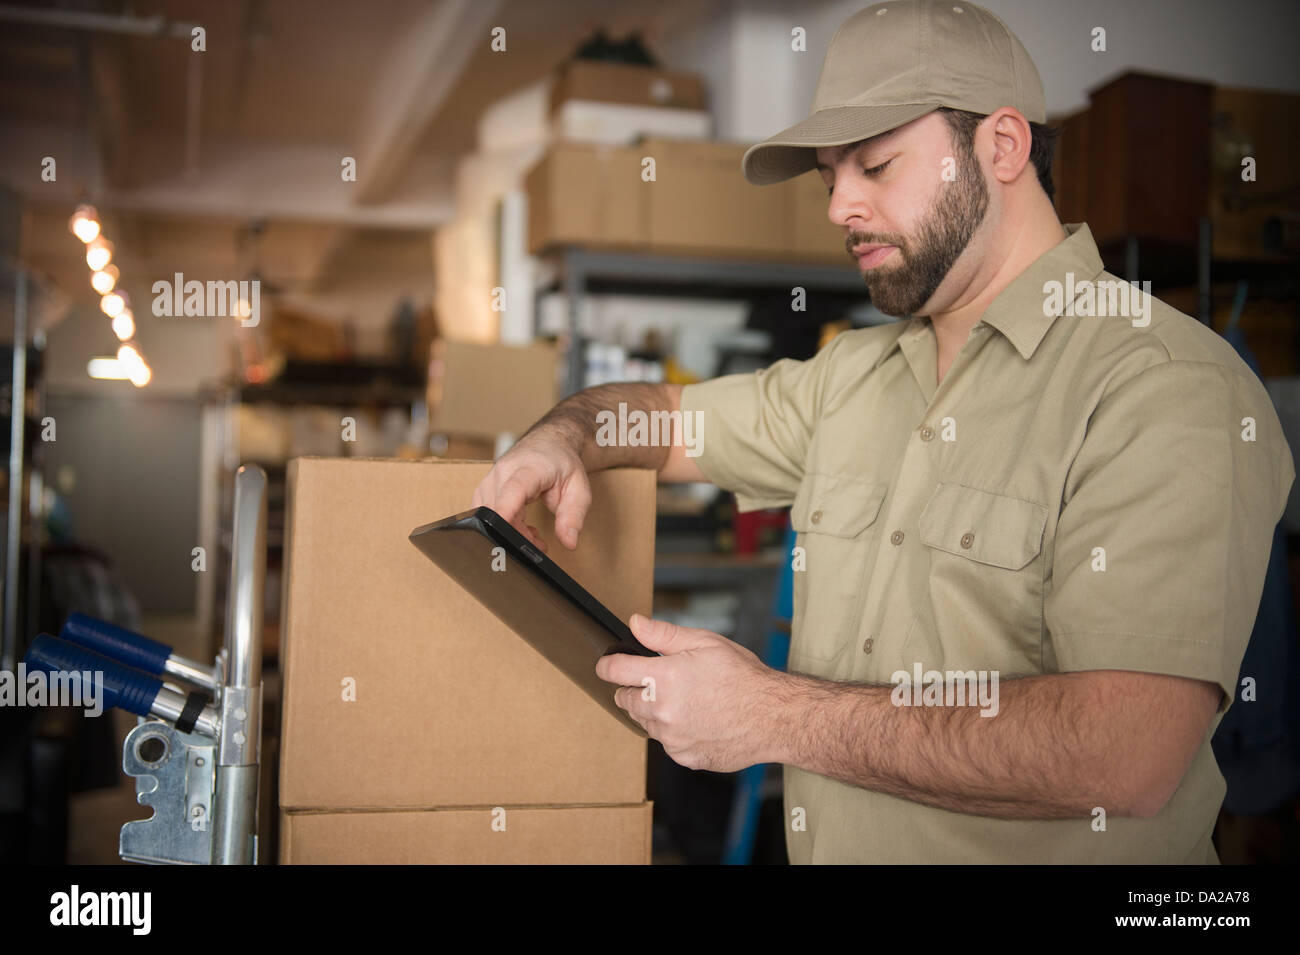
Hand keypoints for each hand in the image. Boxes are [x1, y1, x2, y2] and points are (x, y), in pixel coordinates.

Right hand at [470, 427, 591, 551]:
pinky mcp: (484, 488)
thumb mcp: (579, 489)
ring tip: (533, 533)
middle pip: (501, 510)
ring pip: (491, 516)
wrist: (548, 443)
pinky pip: (485, 514)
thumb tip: (569, 542)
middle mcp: (505, 471)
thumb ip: (573, 516)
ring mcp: (491, 479)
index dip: (507, 508)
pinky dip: (502, 525)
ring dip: (511, 531)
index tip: (504, 526)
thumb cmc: (562, 464)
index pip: (514, 488)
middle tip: (540, 544)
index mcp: (531, 468)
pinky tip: (518, 526)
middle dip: (518, 534)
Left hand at [595, 614, 781, 772]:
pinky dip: (674, 732)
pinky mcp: (684, 756)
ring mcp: (672, 738)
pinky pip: (667, 743)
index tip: (606, 665)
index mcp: (663, 678)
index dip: (607, 665)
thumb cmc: (744, 677)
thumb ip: (663, 635)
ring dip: (654, 711)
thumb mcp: (704, 642)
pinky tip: (697, 719)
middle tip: (658, 681)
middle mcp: (662, 711)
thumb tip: (635, 624)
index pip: (615, 672)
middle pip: (625, 700)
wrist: (773, 717)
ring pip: (645, 723)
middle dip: (634, 688)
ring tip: (685, 700)